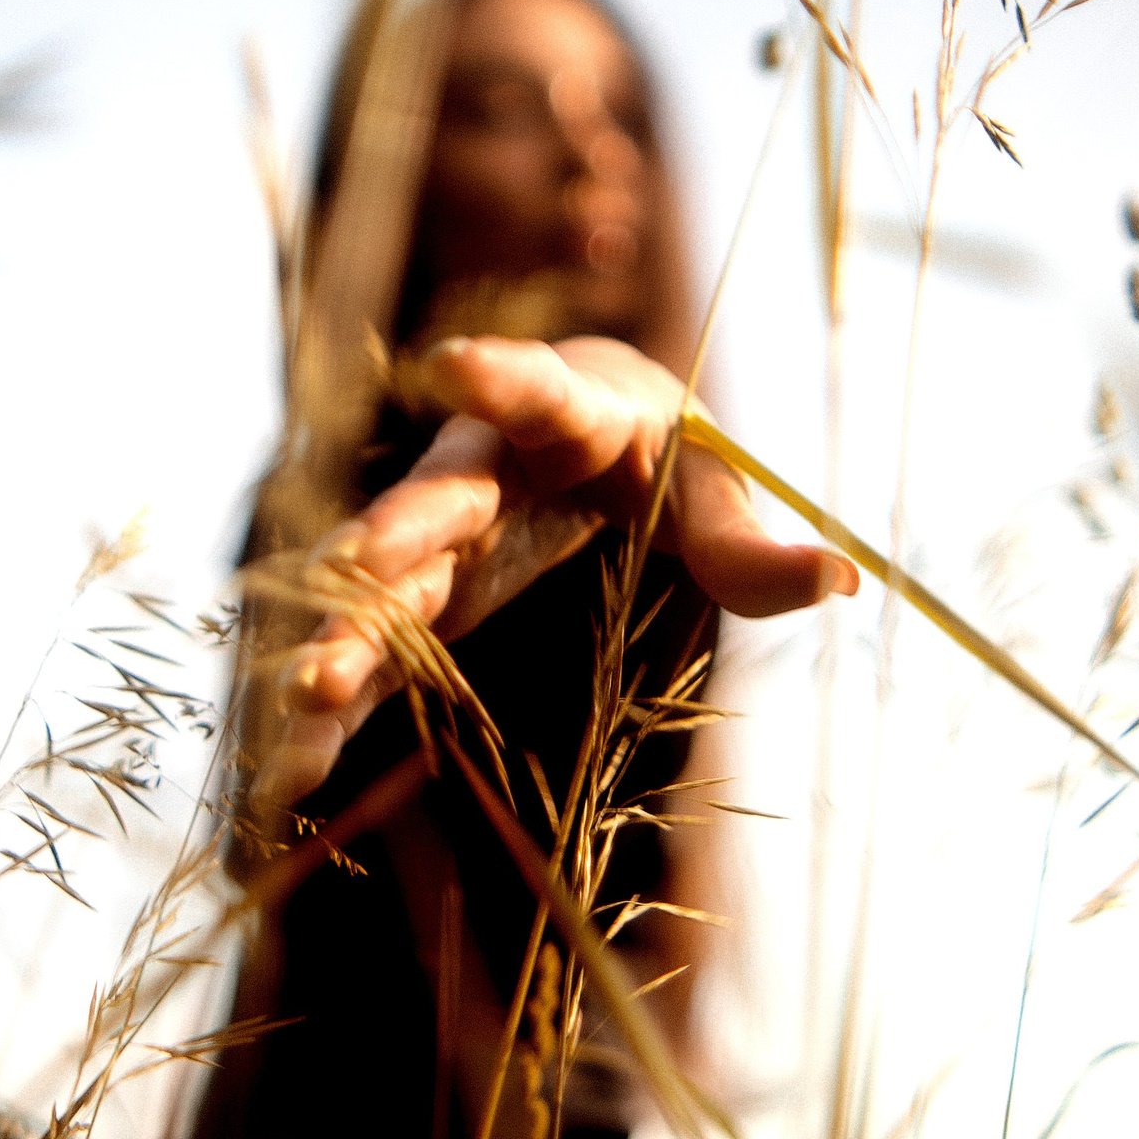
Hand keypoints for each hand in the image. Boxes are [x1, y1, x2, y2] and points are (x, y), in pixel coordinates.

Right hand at [253, 334, 857, 809]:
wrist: (587, 443)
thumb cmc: (660, 457)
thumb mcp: (710, 491)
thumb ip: (753, 546)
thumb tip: (845, 578)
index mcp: (564, 416)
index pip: (535, 389)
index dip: (498, 377)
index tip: (453, 367)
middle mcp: (480, 467)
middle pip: (431, 503)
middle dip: (389, 543)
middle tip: (356, 573)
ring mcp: (436, 535)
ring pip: (379, 586)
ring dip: (341, 638)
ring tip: (302, 698)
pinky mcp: (417, 598)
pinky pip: (370, 653)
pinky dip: (335, 708)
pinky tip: (293, 772)